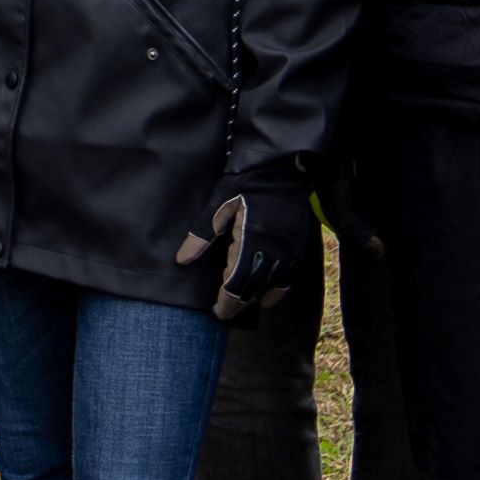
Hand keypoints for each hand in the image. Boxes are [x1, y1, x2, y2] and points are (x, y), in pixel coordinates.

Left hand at [193, 188, 309, 324]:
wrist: (281, 167)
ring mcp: (288, 251)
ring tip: (238, 302)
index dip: (225, 301)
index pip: (236, 283)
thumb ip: (201, 234)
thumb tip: (182, 260)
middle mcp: (273, 250)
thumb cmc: (245, 182)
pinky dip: (276, 291)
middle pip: (253, 289)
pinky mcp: (298, 248)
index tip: (215, 311)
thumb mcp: (219, 204)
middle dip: (236, 303)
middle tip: (222, 311)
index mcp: (250, 239)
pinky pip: (289, 279)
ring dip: (253, 297)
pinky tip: (265, 297)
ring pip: (270, 286)